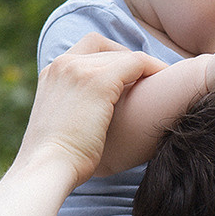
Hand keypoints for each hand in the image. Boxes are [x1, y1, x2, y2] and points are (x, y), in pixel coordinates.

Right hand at [17, 34, 165, 187]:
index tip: (129, 76)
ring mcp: (80, 70)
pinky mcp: (99, 81)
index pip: (87, 48)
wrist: (48, 167)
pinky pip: (137, 63)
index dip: (112, 56)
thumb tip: (92, 121)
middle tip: (151, 80)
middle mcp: (64, 64)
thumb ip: (74, 110)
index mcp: (51, 73)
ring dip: (144, 66)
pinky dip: (154, 68)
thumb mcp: (61, 125)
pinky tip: (166, 80)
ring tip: (162, 82)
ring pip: (123, 56)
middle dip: (130, 63)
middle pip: (106, 49)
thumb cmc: (57, 160)